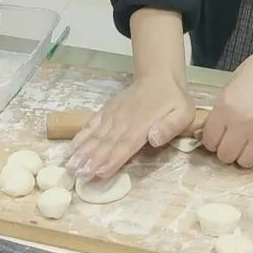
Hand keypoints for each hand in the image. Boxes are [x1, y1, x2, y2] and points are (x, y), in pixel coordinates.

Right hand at [66, 72, 195, 178]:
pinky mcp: (106, 112)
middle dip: (91, 161)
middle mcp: (123, 121)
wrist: (158, 77)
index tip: (98, 173)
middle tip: (77, 175)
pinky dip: (80, 138)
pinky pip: (91, 126)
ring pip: (95, 136)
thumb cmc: (173, 100)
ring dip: (82, 152)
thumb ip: (170, 127)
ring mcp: (112, 116)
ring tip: (69, 166)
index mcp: (142, 125)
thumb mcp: (183, 113)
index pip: (124, 145)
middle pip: (105, 144)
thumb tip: (154, 139)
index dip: (111, 160)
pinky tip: (70, 150)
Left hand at [201, 44, 252, 166]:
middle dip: (225, 150)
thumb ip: (217, 114)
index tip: (217, 135)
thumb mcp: (228, 89)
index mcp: (226, 109)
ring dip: (243, 154)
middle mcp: (243, 124)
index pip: (210, 141)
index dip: (211, 140)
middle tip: (231, 140)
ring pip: (245, 162)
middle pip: (226, 156)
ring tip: (246, 142)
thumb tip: (201, 135)